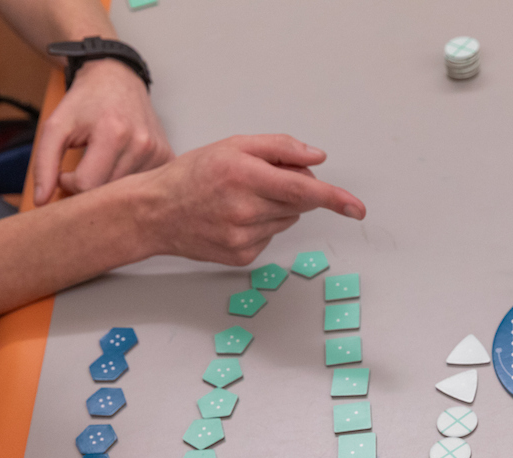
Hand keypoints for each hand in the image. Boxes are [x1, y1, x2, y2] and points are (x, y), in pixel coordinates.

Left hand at [32, 58, 172, 204]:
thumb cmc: (86, 101)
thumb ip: (44, 163)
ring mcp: (157, 152)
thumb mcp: (56, 126)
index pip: (87, 185)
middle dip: (89, 186)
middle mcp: (141, 144)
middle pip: (107, 192)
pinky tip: (121, 163)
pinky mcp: (166, 157)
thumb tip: (41, 200)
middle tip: (82, 168)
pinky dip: (127, 181)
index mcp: (113, 133)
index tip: (66, 171)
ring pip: (125, 193)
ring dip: (108, 184)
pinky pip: (142, 185)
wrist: (118, 78)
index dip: (69, 184)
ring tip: (102, 162)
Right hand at [136, 134, 366, 265]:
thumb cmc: (194, 175)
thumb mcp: (234, 146)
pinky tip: (235, 218)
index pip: (303, 190)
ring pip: (287, 220)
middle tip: (262, 180)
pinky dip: (262, 226)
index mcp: (244, 176)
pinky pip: (271, 237)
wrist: (156, 212)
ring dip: (276, 208)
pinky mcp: (242, 256)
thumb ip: (280, 148)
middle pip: (298, 203)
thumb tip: (318, 159)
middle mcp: (244, 209)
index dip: (334, 198)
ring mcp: (243, 237)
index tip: (356, 209)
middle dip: (293, 189)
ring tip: (241, 199)